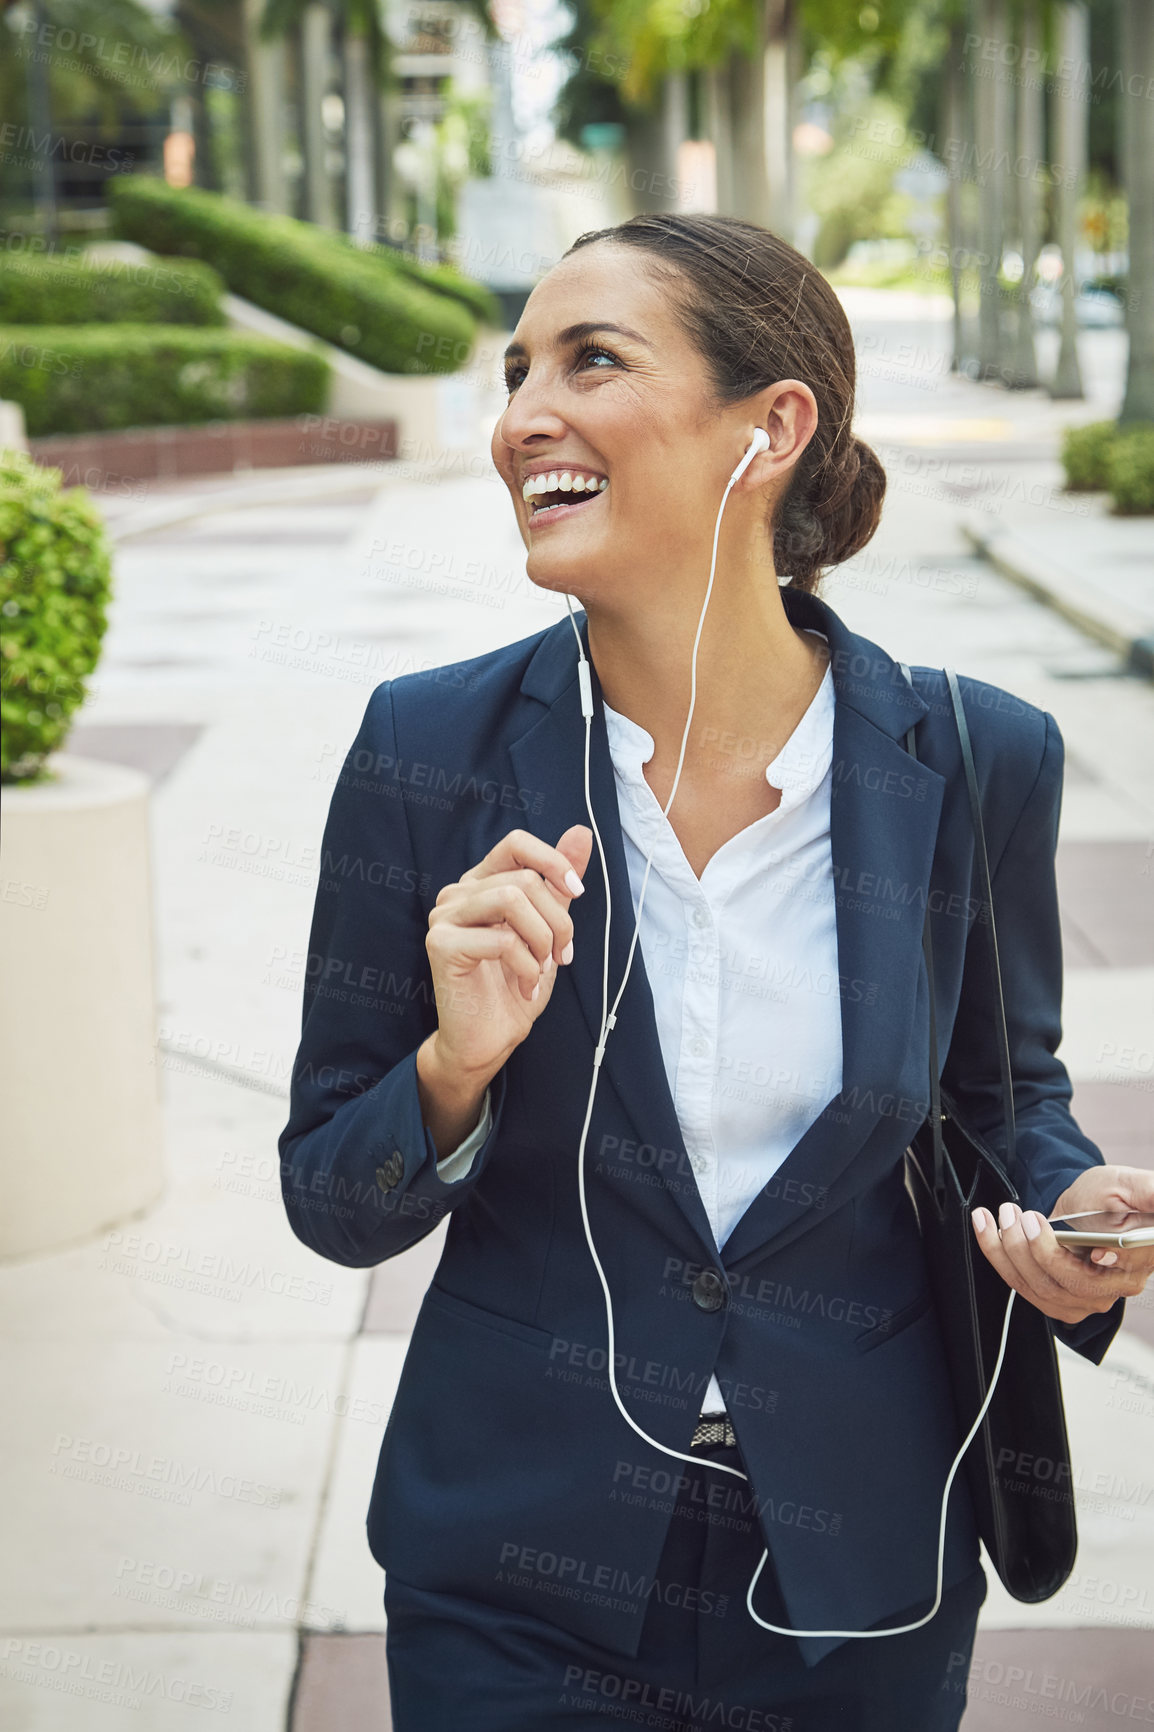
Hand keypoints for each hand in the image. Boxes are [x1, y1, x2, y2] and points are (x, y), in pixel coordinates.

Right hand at [424, 824, 592, 1085]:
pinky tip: (526, 985)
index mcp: (481, 883)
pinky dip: (526, 965)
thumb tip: (581, 831)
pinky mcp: (441, 945)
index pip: (516, 842)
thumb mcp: (548, 928)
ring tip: (542, 968)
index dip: (553, 861)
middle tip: (563, 955)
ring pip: (511, 898)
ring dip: (541, 939)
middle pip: (523, 878)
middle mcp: (457, 893)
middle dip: (557, 919)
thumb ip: (559, 882)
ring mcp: (444, 917)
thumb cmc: (515, 984)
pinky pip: (501, 938)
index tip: (577, 893)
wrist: (490, 1039)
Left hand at [971, 1165, 1153, 1325]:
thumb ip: (1150, 1193)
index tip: (1085, 1244)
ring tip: (1000, 1214)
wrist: (1087, 1205)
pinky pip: (1024, 1287)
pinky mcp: (1059, 1300)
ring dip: (1009, 1251)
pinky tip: (988, 1229)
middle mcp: (1113, 1287)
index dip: (1100, 1259)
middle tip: (1018, 1214)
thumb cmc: (1111, 1194)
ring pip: (1040, 1288)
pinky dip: (999, 1258)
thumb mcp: (1131, 1185)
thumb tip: (1153, 1204)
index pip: (1120, 1269)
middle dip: (1035, 1248)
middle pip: (1071, 1283)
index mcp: (1138, 1261)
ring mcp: (1085, 1298)